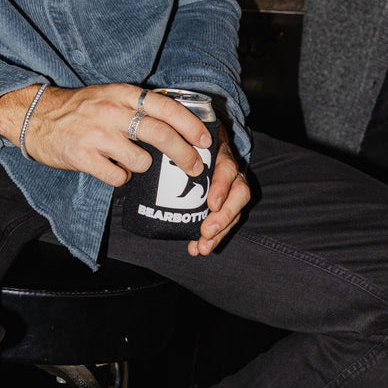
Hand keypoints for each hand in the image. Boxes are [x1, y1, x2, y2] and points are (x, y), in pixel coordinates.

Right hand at [0, 83, 211, 187]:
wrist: (35, 118)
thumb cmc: (78, 109)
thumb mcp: (109, 96)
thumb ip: (138, 106)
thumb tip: (177, 124)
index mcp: (123, 93)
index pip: (166, 107)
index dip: (190, 125)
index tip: (205, 140)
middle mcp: (112, 111)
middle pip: (161, 135)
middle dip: (185, 155)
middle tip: (195, 167)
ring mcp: (97, 134)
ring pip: (141, 160)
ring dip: (143, 167)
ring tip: (130, 162)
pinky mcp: (84, 156)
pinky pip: (119, 176)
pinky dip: (122, 178)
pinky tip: (111, 169)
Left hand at [186, 128, 250, 256]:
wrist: (200, 141)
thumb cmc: (188, 143)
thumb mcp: (184, 139)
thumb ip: (175, 148)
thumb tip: (148, 160)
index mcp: (220, 154)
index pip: (227, 169)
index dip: (222, 187)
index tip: (212, 205)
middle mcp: (232, 172)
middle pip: (239, 194)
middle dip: (223, 217)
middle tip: (206, 233)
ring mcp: (232, 188)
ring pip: (235, 211)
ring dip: (220, 232)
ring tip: (203, 247)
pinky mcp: (226, 202)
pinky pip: (225, 221)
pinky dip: (213, 237)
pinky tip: (197, 248)